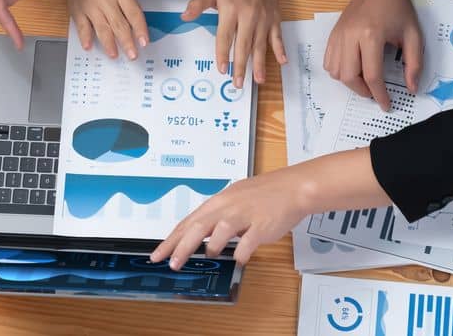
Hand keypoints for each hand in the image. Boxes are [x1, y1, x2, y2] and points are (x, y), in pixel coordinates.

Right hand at [54, 0, 166, 59]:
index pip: (132, 12)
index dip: (140, 28)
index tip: (145, 42)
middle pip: (118, 24)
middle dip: (126, 41)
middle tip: (133, 56)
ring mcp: (89, 5)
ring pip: (101, 27)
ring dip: (108, 43)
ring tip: (115, 56)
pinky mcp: (77, 9)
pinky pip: (81, 25)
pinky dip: (84, 37)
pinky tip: (89, 47)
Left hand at [151, 148, 385, 269]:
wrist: (294, 187)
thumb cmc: (265, 194)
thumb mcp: (235, 200)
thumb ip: (218, 217)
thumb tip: (201, 235)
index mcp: (220, 201)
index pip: (189, 222)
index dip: (172, 239)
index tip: (159, 253)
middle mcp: (228, 206)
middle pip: (198, 226)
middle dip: (181, 247)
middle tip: (171, 264)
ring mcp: (245, 215)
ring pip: (220, 231)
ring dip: (210, 247)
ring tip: (207, 256)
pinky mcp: (262, 225)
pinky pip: (247, 243)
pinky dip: (241, 253)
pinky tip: (239, 259)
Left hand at [182, 0, 283, 87]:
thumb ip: (198, 4)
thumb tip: (184, 17)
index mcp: (231, 8)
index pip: (225, 36)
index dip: (223, 53)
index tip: (221, 69)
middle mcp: (248, 15)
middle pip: (243, 44)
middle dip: (241, 65)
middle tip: (237, 84)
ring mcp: (263, 18)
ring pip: (261, 44)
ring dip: (260, 63)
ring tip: (258, 80)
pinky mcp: (274, 18)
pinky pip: (277, 36)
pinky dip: (280, 49)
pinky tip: (282, 62)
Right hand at [324, 0, 422, 109]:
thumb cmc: (397, 7)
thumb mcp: (413, 34)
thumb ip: (414, 63)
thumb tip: (412, 88)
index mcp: (371, 35)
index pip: (372, 75)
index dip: (380, 95)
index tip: (387, 105)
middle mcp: (350, 35)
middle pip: (349, 76)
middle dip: (363, 91)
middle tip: (376, 93)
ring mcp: (338, 34)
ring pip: (335, 71)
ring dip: (350, 82)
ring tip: (365, 81)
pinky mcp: (333, 34)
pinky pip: (328, 61)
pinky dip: (339, 71)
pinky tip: (353, 69)